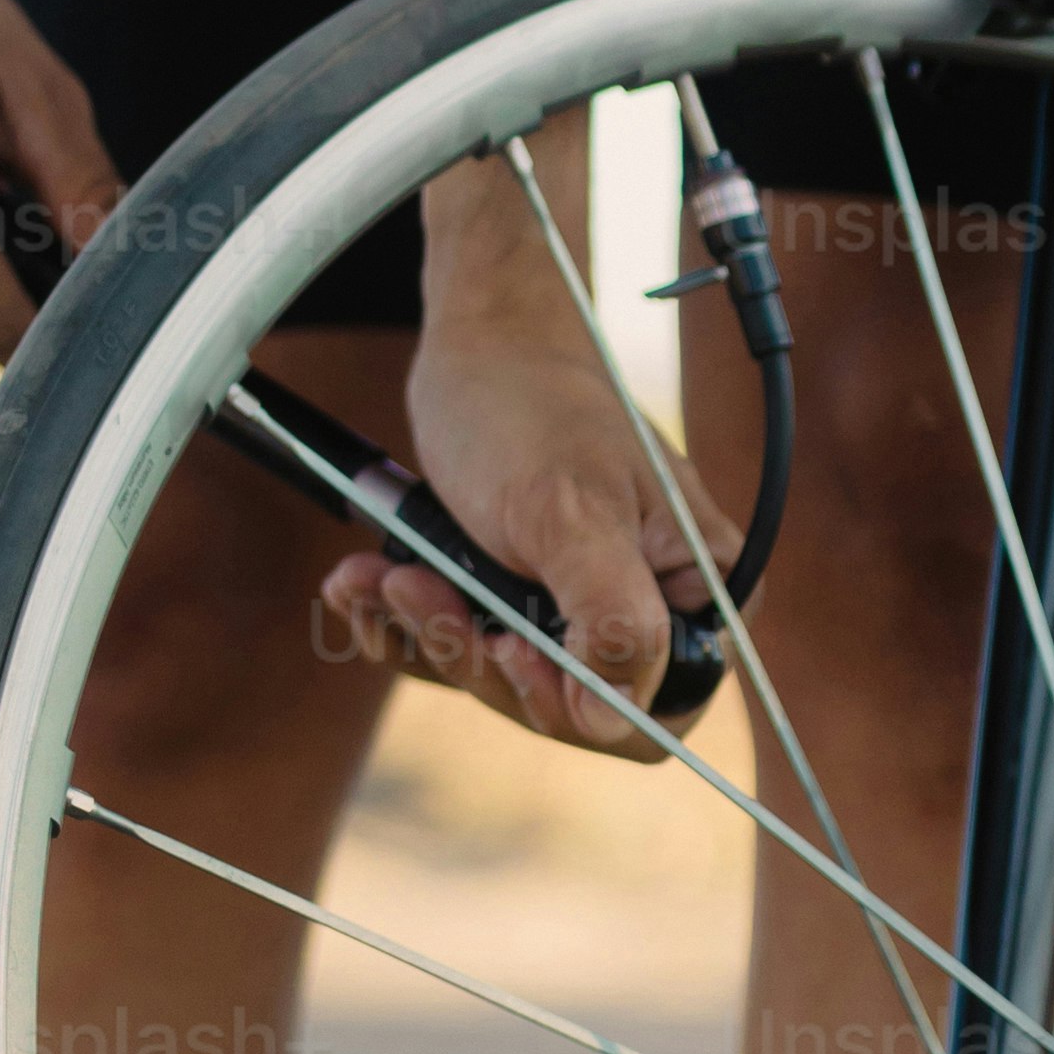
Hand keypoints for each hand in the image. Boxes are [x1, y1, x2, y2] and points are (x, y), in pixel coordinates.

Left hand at [319, 324, 732, 762]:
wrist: (474, 332)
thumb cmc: (532, 403)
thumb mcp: (570, 511)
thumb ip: (612, 618)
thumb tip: (615, 721)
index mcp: (693, 595)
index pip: (647, 717)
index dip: (570, 707)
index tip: (505, 652)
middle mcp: (645, 608)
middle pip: (557, 705)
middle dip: (472, 654)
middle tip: (415, 588)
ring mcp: (572, 603)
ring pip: (494, 677)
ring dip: (424, 631)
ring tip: (377, 574)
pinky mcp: (511, 593)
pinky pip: (454, 642)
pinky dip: (401, 618)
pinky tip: (360, 580)